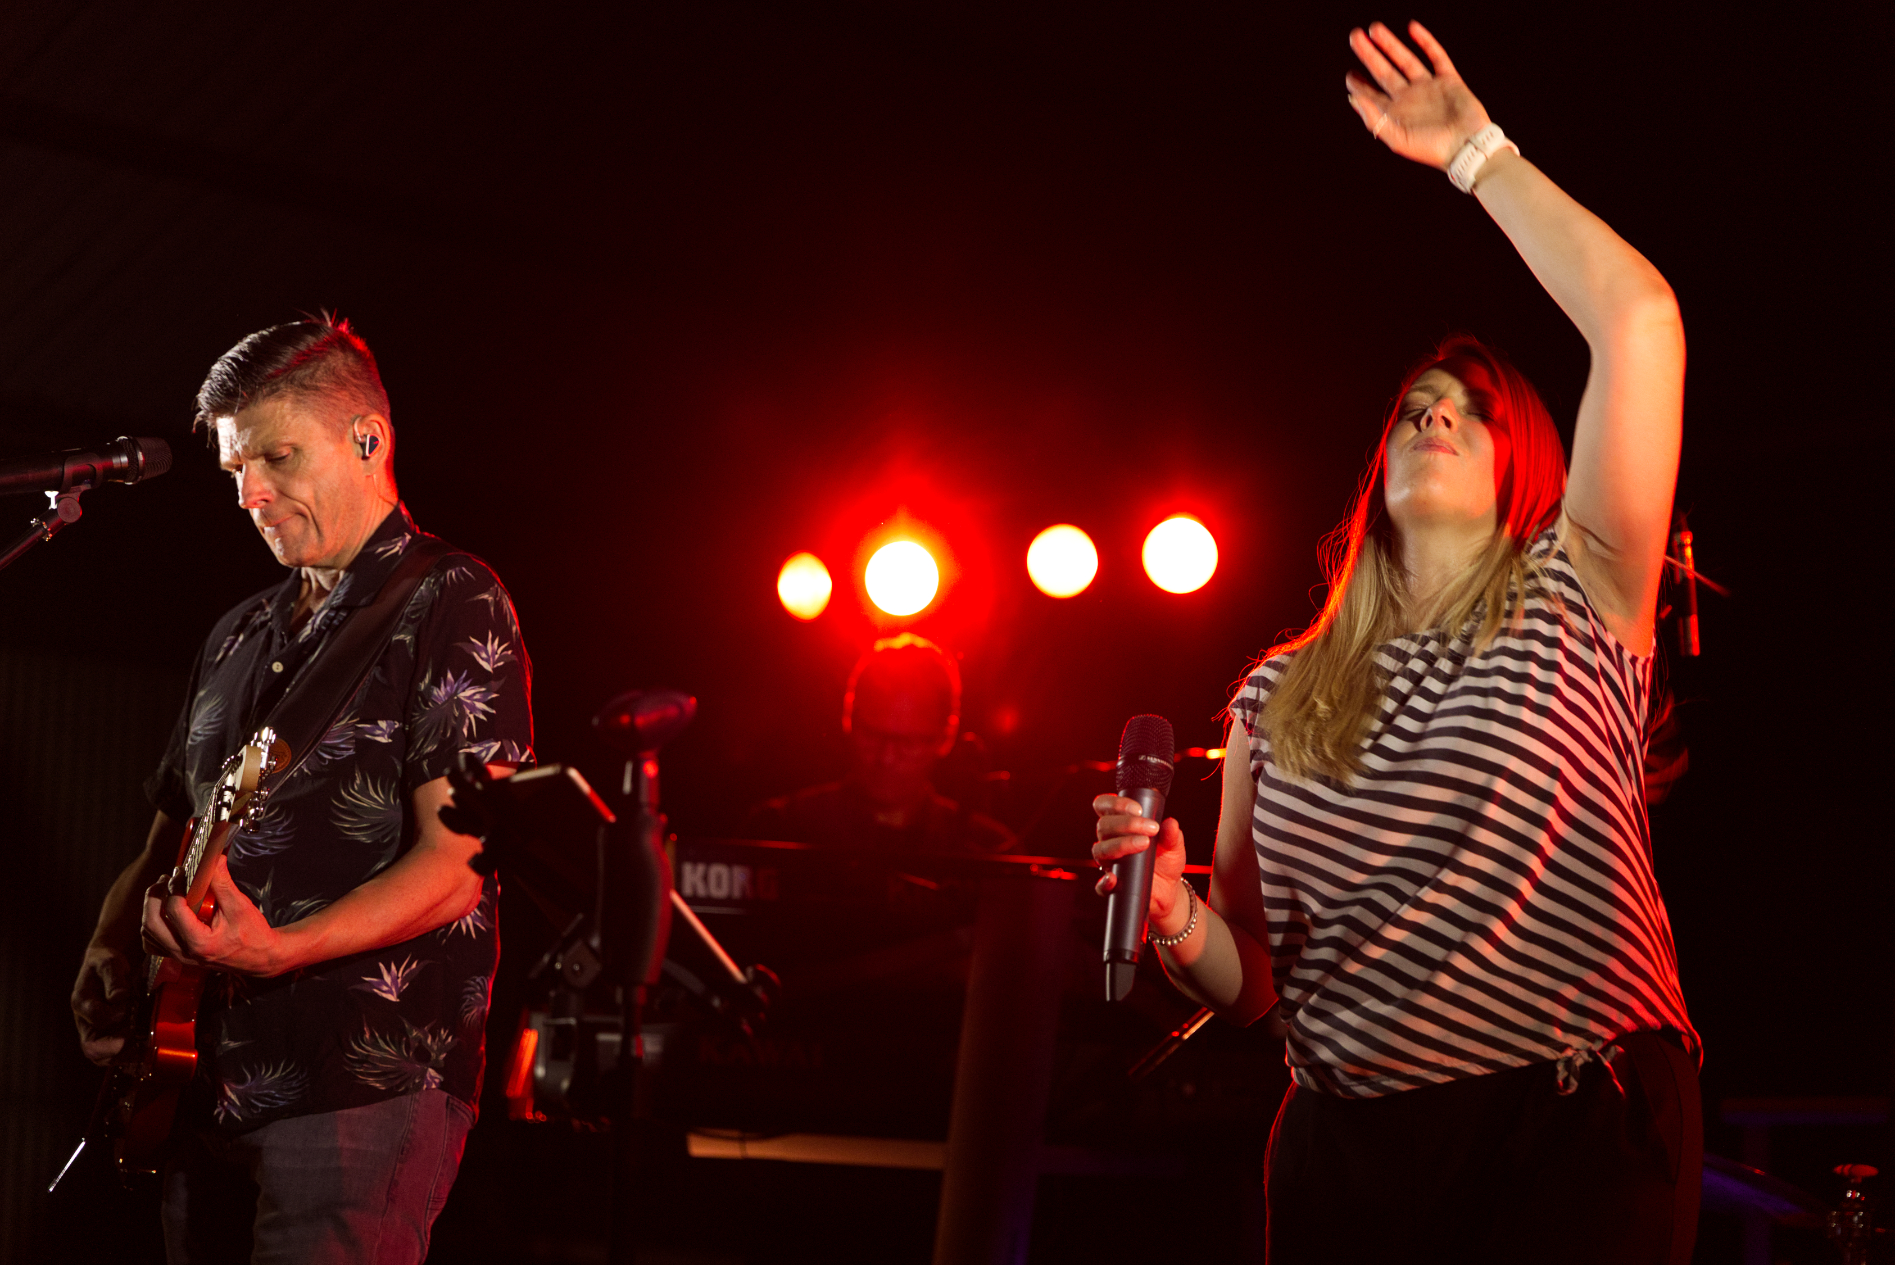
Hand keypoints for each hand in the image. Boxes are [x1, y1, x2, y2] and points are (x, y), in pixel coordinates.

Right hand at [72, 943, 134, 1064]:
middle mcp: (85, 1022)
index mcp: (82, 1002)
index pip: (97, 1019)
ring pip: (103, 1057)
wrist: (107, 965)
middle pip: (92, 1049)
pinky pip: (115, 1054)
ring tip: (146, 1045)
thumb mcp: (110, 963)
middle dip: (118, 1048)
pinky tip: (146, 1047)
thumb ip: (114, 979)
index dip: (116, 1016)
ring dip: (125, 1054)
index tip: (130, 1008)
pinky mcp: (108, 1035)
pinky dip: (130, 1054)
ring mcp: (96, 1031)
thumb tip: (119, 998)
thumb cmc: (106, 962)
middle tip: (140, 1039)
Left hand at [142, 855, 289, 977]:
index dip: (174, 886)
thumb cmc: (253, 935)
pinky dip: (152, 926)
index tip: (181, 872)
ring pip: (148, 934)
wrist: (260, 958)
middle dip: (153, 897)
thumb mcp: (240, 907)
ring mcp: (179, 957)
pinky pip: (154, 943)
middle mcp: (184, 953)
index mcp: (199, 942)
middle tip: (164, 880)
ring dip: (150, 910)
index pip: (174, 910)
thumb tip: (212, 860)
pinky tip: (162, 914)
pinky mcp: (180, 956)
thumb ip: (222, 883)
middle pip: (151, 923)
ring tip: (163, 892)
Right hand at [1090, 794, 1189, 933]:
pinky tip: (1113, 878)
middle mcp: (1109, 841)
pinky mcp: (1112, 886)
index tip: (1138, 809)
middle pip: (1104, 826)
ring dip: (1121, 844)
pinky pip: (1100, 885)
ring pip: (1100, 850)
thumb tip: (1170, 823)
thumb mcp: (1174, 846)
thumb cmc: (1166, 861)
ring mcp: (1109, 863)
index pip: (1104, 807)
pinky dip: (1104, 882)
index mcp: (1120, 826)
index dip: (1115, 804)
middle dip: (1127, 824)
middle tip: (1151, 828)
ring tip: (1144, 843)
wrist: (1169, 889)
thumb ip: (1172, 834)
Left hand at [1344, 21, 1489, 169]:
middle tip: (1355, 37)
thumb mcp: (1397, 139)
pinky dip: (1425, 41)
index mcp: (1395, 114)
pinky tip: (1412, 28)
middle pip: (1384, 71)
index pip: (1371, 95)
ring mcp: (1428, 87)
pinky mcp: (1448, 80)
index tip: (1350, 74)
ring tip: (1374, 29)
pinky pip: (1436, 56)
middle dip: (1369, 54)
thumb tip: (1353, 98)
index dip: (1359, 84)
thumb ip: (1374, 119)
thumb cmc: (1431, 149)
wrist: (1466, 147)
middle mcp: (1409, 98)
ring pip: (1405, 60)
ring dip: (1390, 44)